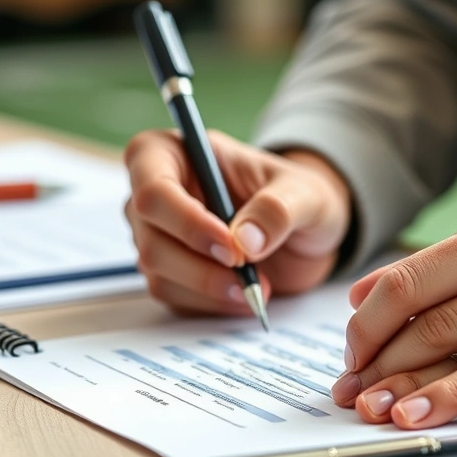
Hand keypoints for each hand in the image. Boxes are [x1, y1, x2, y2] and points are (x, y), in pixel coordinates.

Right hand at [124, 129, 350, 314]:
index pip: (154, 187)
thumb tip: (245, 240)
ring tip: (257, 287)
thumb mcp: (306, 194)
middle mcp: (156, 194)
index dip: (186, 220)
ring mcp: (158, 234)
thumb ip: (278, 209)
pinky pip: (174, 295)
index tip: (231, 246)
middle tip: (247, 272)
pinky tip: (244, 295)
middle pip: (151, 236)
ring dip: (208, 287)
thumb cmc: (298, 197)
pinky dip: (211, 302)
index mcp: (175, 153)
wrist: (304, 234)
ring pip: (158, 271)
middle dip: (199, 263)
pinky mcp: (169, 271)